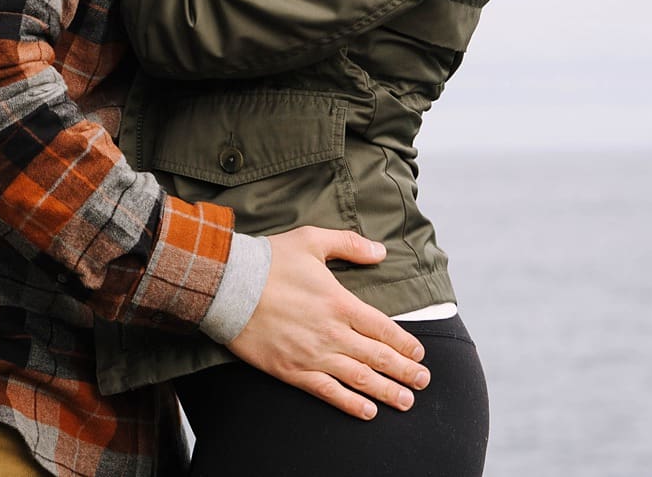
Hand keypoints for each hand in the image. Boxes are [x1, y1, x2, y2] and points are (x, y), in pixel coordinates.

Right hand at [227, 227, 430, 418]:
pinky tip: (368, 411)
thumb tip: (380, 251)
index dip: (406, 344)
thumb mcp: (310, 240)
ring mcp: (313, 354)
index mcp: (340, 303)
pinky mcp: (292, 370)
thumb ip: (349, 244)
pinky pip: (329, 392)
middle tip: (423, 382)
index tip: (420, 354)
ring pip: (360, 379)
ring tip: (407, 402)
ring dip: (388, 392)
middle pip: (379, 358)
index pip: (384, 329)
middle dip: (406, 372)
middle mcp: (332, 332)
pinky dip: (351, 404)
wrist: (227, 285)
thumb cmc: (268, 261)